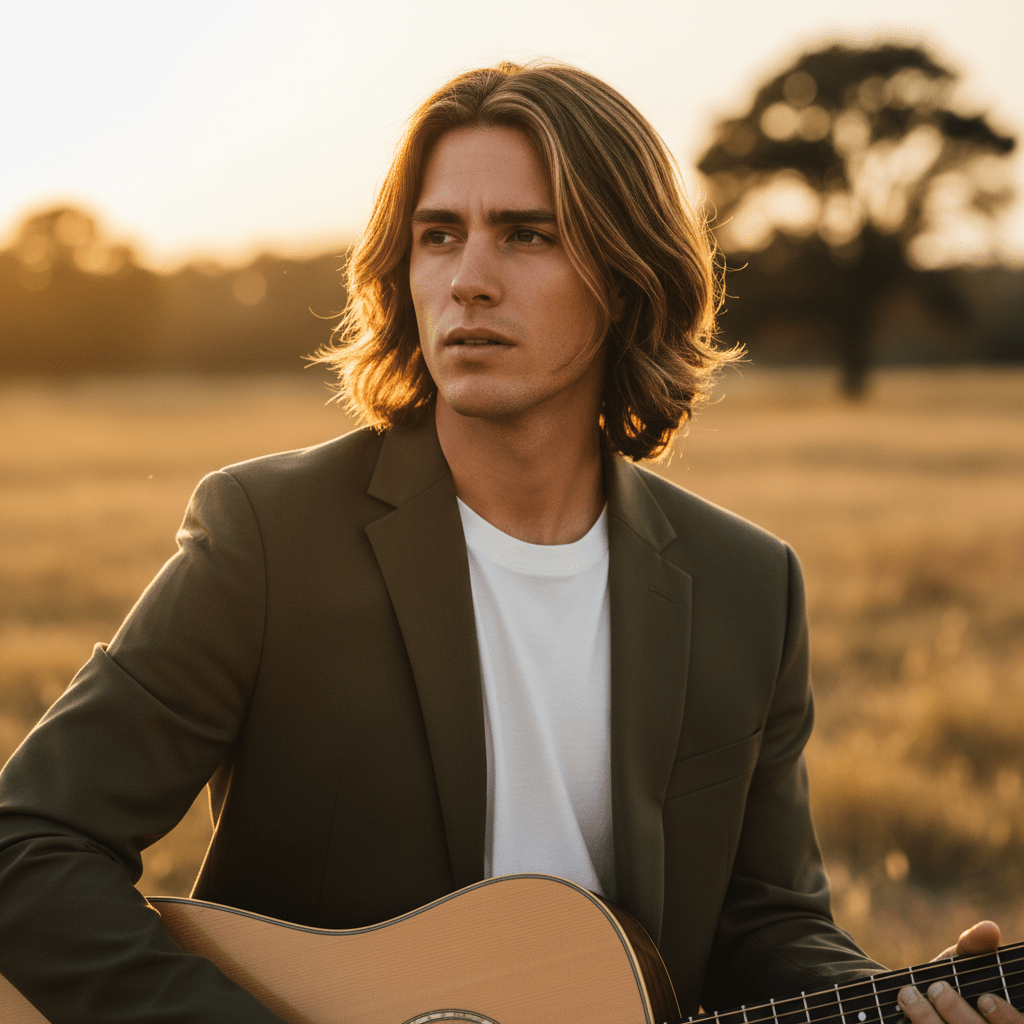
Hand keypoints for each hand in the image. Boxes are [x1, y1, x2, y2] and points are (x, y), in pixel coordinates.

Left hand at [898, 921, 1022, 1023]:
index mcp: (1008, 1022)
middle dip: (958, 1014)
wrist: (916, 1004)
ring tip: (908, 993)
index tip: (985, 999)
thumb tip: (988, 928)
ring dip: (928, 1021)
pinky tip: (902, 1012)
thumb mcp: (964, 964)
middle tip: (937, 988)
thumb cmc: (952, 983)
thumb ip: (976, 947)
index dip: (1008, 1018)